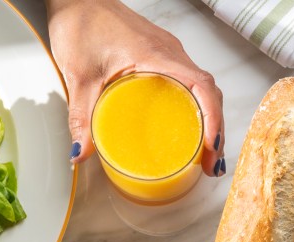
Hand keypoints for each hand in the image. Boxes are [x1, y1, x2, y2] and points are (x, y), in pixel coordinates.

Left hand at [46, 0, 224, 176]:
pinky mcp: (157, 56)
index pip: (200, 85)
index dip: (212, 117)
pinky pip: (185, 82)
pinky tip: (185, 127)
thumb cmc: (81, 25)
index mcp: (156, 54)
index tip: (211, 146)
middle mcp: (169, 53)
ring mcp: (166, 53)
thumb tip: (81, 153)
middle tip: (209, 164)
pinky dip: (193, 106)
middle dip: (215, 129)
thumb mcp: (78, 77)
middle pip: (207, 92)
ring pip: (199, 88)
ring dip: (207, 119)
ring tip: (203, 154)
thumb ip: (80, 117)